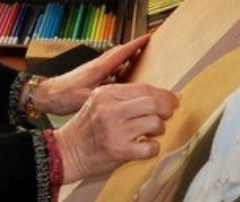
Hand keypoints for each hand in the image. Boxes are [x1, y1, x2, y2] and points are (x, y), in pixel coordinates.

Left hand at [35, 34, 151, 115]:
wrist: (46, 95)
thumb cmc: (62, 95)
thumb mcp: (83, 98)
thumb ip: (101, 97)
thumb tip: (118, 101)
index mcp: (98, 68)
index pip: (121, 52)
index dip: (135, 45)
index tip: (147, 38)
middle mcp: (97, 66)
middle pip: (119, 54)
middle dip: (133, 49)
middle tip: (147, 47)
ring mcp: (93, 71)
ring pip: (114, 62)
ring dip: (126, 60)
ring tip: (140, 61)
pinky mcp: (90, 78)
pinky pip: (109, 71)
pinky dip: (119, 71)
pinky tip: (122, 79)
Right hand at [54, 82, 177, 182]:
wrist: (66, 151)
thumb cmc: (87, 127)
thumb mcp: (98, 102)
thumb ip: (122, 97)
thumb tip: (157, 97)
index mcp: (106, 94)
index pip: (144, 88)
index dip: (163, 94)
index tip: (172, 100)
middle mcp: (110, 109)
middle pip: (153, 103)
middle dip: (167, 109)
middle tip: (168, 114)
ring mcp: (115, 130)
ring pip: (155, 124)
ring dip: (159, 129)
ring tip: (151, 132)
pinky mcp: (119, 150)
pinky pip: (151, 147)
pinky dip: (153, 147)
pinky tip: (146, 146)